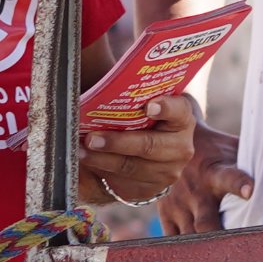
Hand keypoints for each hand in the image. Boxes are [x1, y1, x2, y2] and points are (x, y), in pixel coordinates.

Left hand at [81, 93, 199, 203]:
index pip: (178, 110)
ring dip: (102, 159)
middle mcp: (181, 146)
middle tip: (91, 137)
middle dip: (117, 142)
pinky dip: (103, 172)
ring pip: (132, 167)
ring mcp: (168, 171)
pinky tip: (86, 162)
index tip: (148, 106)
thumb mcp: (141, 102)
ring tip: (80, 150)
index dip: (165, 108)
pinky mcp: (152, 189)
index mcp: (182, 116)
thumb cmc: (138, 117)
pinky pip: (125, 184)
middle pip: (149, 145)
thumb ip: (131, 92)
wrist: (145, 151)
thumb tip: (96, 72)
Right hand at [155, 129, 247, 237]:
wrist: (173, 139)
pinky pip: (173, 243)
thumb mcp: (233, 149)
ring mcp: (178, 204)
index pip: (230, 176)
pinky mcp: (166, 213)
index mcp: (216, 171)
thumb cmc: (216, 150)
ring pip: (190, 239)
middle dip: (217, 248)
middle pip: (207, 223)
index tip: (250, 191)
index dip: (239, 183)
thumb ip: (255, 163)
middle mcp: (196, 190)